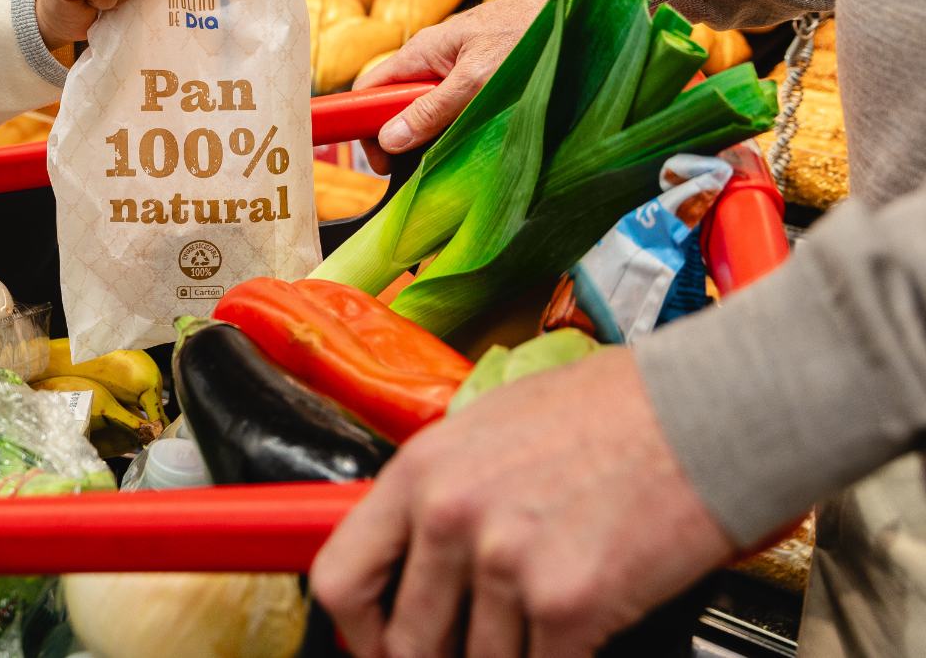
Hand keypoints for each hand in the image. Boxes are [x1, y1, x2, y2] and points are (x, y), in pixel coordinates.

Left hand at [311, 348, 733, 657]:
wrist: (705, 411)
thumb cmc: (613, 412)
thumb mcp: (490, 431)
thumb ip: (444, 494)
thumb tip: (418, 557)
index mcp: (420, 472)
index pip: (340, 578)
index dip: (359, 629)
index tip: (382, 641)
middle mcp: (449, 516)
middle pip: (404, 641)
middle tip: (468, 651)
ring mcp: (505, 562)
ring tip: (536, 633)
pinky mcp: (567, 602)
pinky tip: (579, 641)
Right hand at [354, 0, 555, 172]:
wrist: (576, 3)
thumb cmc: (528, 30)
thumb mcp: (477, 78)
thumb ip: (432, 109)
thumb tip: (389, 139)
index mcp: (420, 53)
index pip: (367, 92)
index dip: (364, 127)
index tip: (381, 163)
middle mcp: (432, 61)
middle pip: (396, 105)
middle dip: (403, 138)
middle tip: (420, 169)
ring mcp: (456, 69)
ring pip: (429, 110)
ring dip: (436, 136)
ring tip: (456, 157)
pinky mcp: (481, 77)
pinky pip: (457, 109)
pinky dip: (462, 128)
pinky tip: (480, 141)